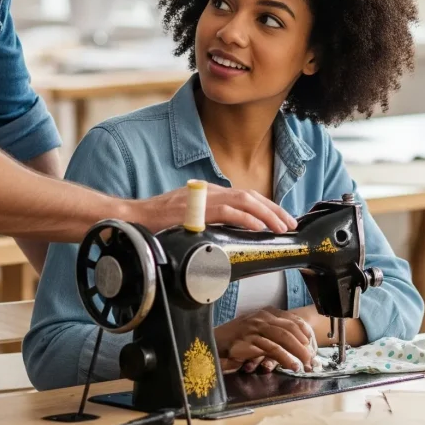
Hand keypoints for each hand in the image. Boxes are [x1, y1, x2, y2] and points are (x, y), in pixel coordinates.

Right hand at [131, 185, 295, 233]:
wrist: (134, 219)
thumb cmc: (158, 222)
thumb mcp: (189, 218)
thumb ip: (209, 220)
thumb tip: (229, 232)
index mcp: (209, 193)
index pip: (246, 197)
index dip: (267, 207)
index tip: (281, 219)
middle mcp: (210, 191)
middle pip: (250, 196)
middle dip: (274, 210)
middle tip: (290, 223)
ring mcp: (203, 198)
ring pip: (244, 201)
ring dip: (266, 214)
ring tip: (281, 226)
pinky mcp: (197, 210)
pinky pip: (228, 212)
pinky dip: (247, 219)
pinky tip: (259, 227)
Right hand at [214, 308, 316, 372]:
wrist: (213, 343)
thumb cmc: (237, 341)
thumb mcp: (258, 333)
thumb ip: (275, 336)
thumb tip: (298, 349)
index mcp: (266, 313)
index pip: (293, 320)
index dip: (307, 335)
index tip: (314, 348)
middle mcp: (261, 317)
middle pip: (290, 329)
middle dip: (304, 345)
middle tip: (312, 359)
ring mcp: (254, 328)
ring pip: (283, 337)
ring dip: (297, 352)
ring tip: (304, 364)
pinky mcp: (248, 341)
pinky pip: (271, 349)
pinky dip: (285, 358)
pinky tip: (292, 365)